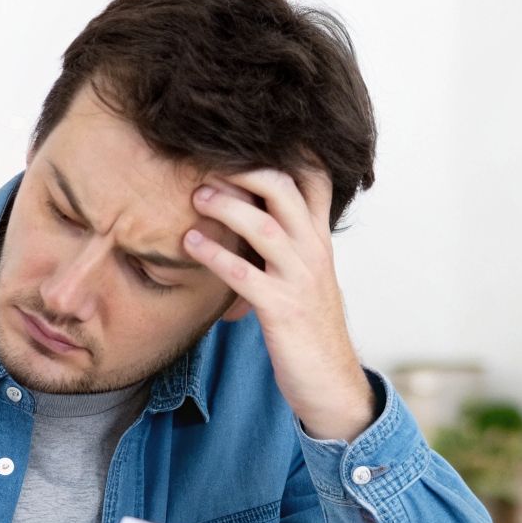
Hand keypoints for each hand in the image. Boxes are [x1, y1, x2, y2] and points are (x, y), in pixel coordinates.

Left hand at [182, 167, 375, 441]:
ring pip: (266, 227)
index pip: (314, 181)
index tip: (245, 139)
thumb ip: (282, 248)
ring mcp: (300, 280)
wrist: (331, 383)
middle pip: (286, 191)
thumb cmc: (308, 330)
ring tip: (196, 197)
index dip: (286, 153)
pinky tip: (191, 245)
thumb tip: (246, 220)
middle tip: (208, 167)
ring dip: (228, 207)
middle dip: (246, 171)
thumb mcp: (303, 279)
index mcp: (319, 242)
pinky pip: (246, 275)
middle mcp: (314, 253)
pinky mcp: (282, 310)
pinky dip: (216, 256)